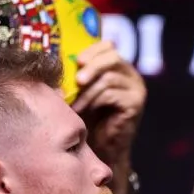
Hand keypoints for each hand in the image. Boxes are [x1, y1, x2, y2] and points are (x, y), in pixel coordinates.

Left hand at [71, 41, 145, 166]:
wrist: (103, 146)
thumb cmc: (90, 117)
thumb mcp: (83, 91)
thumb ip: (79, 75)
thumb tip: (57, 59)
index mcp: (119, 67)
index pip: (109, 47)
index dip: (92, 50)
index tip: (77, 61)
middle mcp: (131, 75)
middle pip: (113, 57)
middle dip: (92, 66)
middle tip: (77, 79)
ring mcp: (136, 89)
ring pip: (109, 78)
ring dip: (87, 91)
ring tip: (74, 102)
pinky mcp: (136, 104)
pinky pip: (112, 95)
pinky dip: (93, 101)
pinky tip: (83, 110)